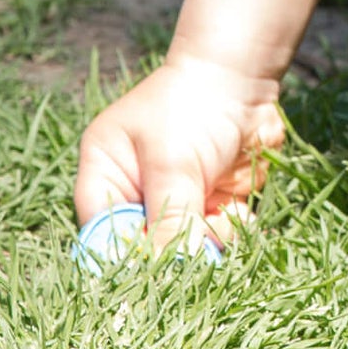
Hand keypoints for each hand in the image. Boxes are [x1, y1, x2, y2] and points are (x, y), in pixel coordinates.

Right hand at [74, 56, 285, 250]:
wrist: (245, 76)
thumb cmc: (194, 107)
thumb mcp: (173, 162)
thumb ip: (169, 217)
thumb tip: (168, 270)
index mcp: (106, 172)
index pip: (102, 229)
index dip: (122, 256)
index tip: (149, 272)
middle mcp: (137, 188)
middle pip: (144, 244)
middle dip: (170, 253)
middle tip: (193, 258)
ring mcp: (177, 195)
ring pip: (184, 244)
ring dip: (206, 242)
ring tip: (223, 219)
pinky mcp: (212, 198)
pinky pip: (216, 233)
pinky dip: (230, 231)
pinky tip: (240, 212)